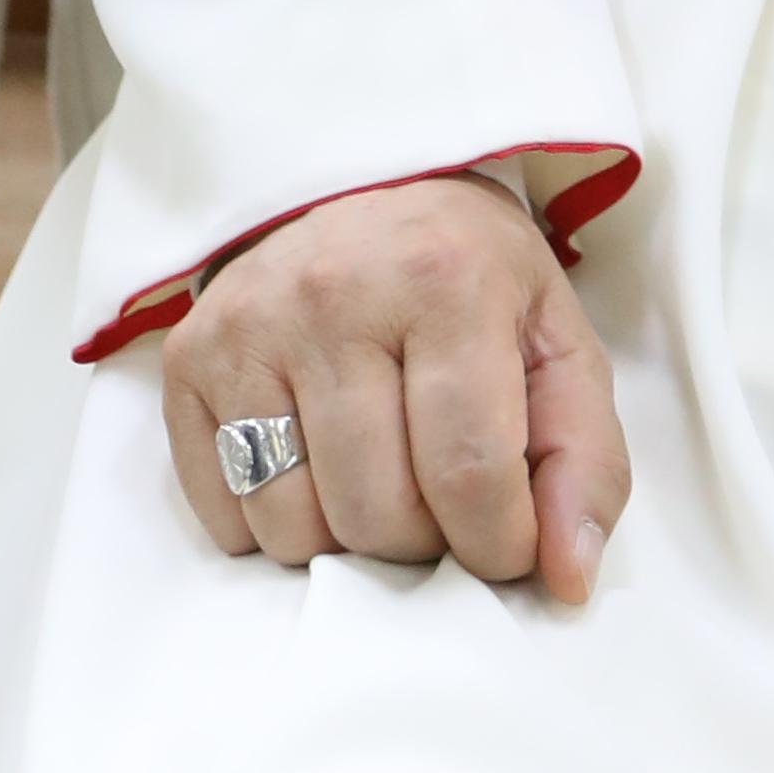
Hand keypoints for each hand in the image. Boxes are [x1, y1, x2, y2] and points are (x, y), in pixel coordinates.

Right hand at [161, 174, 625, 605]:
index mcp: (446, 280)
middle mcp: (336, 294)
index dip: (497, 545)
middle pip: (377, 514)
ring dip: (346, 540)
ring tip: (379, 478)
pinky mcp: (189, 358)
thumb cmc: (472, 282)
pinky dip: (275, 525)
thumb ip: (584, 463)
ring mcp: (250, 325)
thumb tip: (567, 578)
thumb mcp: (557, 345)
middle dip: (422, 541)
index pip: (468, 474)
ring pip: (294, 529)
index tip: (507, 546)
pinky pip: (226, 516)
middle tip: (438, 498)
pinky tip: (314, 465)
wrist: (369, 193)